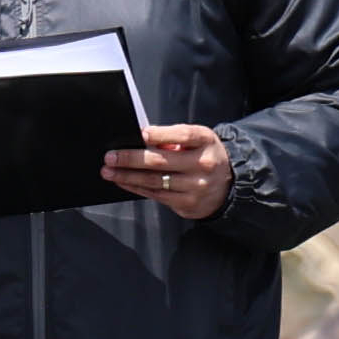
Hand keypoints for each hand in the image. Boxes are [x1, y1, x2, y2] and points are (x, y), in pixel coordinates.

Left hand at [100, 123, 234, 223]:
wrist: (229, 185)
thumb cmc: (206, 156)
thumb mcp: (199, 140)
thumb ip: (175, 138)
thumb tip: (142, 139)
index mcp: (205, 142)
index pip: (183, 135)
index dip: (161, 134)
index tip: (141, 134)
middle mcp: (202, 165)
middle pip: (161, 161)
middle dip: (131, 159)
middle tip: (110, 157)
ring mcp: (195, 187)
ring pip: (154, 182)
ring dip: (127, 176)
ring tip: (109, 171)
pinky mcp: (187, 204)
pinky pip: (156, 195)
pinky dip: (136, 188)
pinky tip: (124, 181)